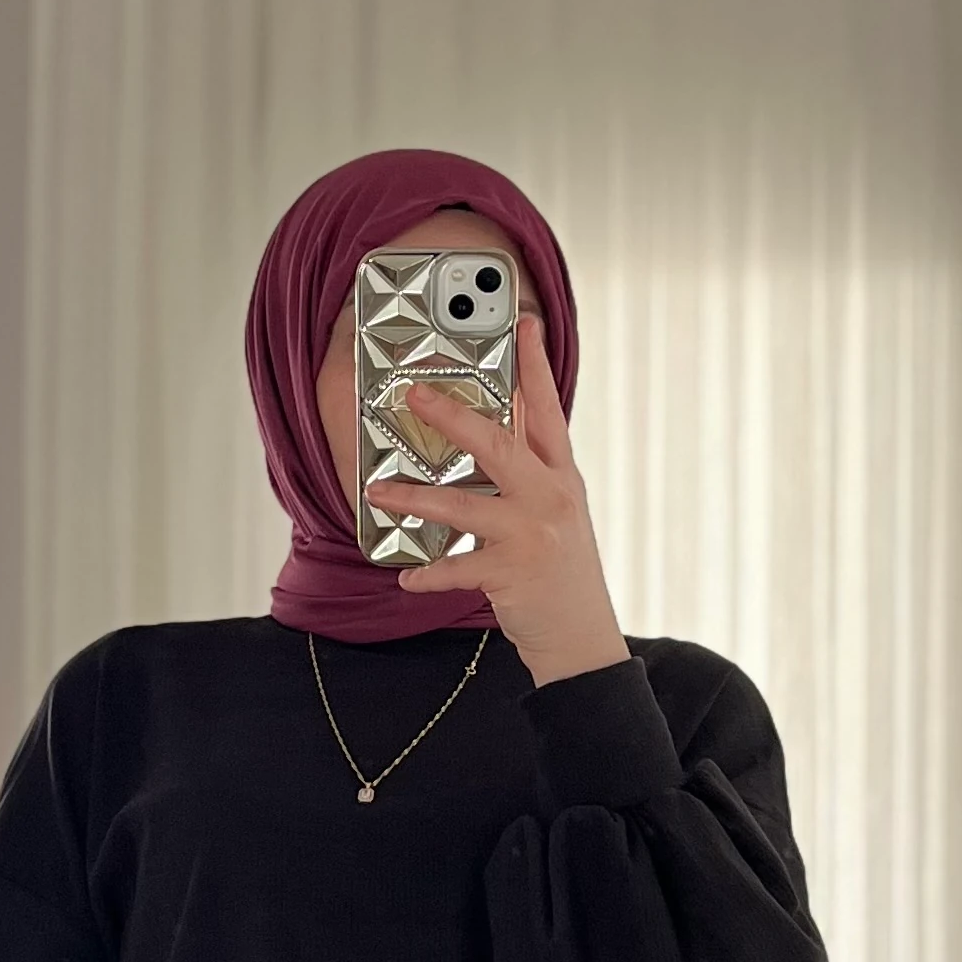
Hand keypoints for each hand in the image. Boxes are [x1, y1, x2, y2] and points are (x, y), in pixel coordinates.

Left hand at [366, 313, 629, 687]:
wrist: (581, 636)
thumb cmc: (563, 574)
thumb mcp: (559, 514)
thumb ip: (532, 474)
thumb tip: (495, 434)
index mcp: (561, 477)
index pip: (548, 411)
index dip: (535, 367)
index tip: (523, 324)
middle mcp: (549, 498)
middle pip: (497, 444)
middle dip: (452, 416)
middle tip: (415, 396)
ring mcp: (530, 534)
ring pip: (461, 506)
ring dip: (414, 498)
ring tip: (380, 492)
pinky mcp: (511, 573)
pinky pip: (456, 567)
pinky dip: (428, 573)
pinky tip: (407, 576)